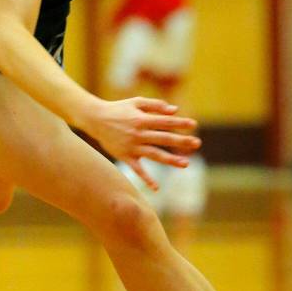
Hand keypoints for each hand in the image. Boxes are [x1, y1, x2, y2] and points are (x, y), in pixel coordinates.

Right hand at [84, 97, 200, 190]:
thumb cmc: (118, 109)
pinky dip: (146, 179)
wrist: (95, 119)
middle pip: (163, 138)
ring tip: (185, 164)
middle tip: (197, 143)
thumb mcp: (136, 102)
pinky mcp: (125, 156)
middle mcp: (138, 134)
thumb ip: (155, 105)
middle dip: (181, 141)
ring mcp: (132, 146)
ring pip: (154, 154)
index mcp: (141, 119)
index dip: (179, 123)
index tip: (194, 125)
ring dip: (170, 159)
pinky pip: (137, 169)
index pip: (165, 122)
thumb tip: (175, 111)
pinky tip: (156, 188)